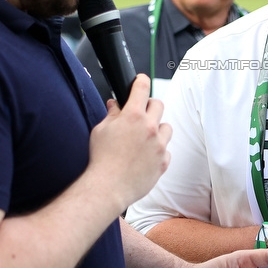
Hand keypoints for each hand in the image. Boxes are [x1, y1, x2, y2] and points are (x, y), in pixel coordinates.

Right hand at [87, 74, 172, 212]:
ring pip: (166, 127)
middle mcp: (150, 128)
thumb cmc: (100, 160)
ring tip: (144, 138)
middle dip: (149, 106)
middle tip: (140, 114)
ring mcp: (159, 145)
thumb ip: (111, 115)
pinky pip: (166, 150)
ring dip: (157, 129)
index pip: (142, 88)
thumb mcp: (100, 131)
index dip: (141, 81)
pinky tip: (146, 156)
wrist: (108, 188)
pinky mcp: (163, 162)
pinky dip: (158, 150)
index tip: (141, 80)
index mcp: (133, 116)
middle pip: (158, 105)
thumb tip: (115, 105)